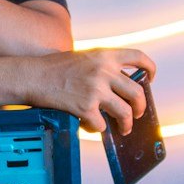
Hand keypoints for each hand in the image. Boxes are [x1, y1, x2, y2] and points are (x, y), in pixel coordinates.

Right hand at [29, 49, 155, 133]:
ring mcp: (96, 90)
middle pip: (137, 92)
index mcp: (104, 55)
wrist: (32, 76)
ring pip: (126, 112)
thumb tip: (121, 87)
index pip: (138, 57)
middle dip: (141, 107)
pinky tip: (89, 125)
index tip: (150, 78)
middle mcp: (104, 71)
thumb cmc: (54, 68)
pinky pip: (101, 125)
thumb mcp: (83, 57)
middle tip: (137, 113)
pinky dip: (97, 128)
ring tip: (124, 128)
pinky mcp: (86, 108)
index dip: (149, 68)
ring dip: (127, 124)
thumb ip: (103, 67)